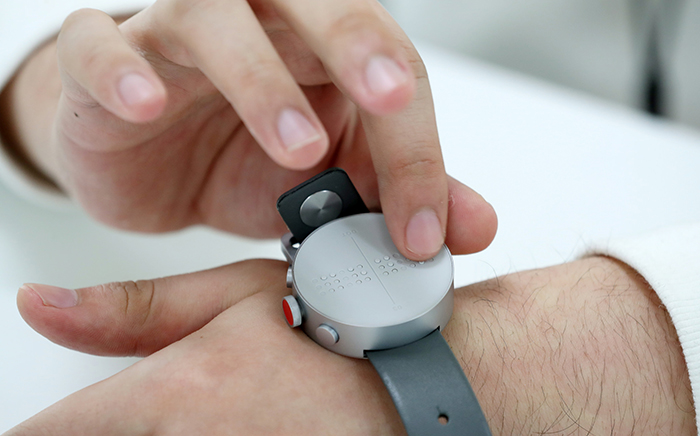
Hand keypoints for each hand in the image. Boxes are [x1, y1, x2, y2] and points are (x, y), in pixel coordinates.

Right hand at [1, 0, 495, 258]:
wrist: (149, 159)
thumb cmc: (240, 158)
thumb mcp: (328, 183)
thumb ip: (396, 193)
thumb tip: (476, 227)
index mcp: (324, 45)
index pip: (391, 73)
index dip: (416, 150)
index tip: (421, 232)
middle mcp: (258, 19)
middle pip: (317, 4)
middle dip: (358, 46)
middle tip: (388, 102)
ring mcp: (175, 31)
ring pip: (214, 19)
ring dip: (258, 79)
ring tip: (294, 149)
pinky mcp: (100, 58)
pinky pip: (99, 45)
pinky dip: (121, 70)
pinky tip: (148, 105)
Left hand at [8, 257, 695, 434]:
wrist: (436, 384)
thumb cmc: (343, 330)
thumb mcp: (236, 298)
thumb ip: (133, 310)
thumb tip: (37, 303)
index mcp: (179, 394)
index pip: (52, 434)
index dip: (34, 432)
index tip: (44, 425)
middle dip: (104, 433)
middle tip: (173, 411)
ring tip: (219, 415)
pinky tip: (244, 430)